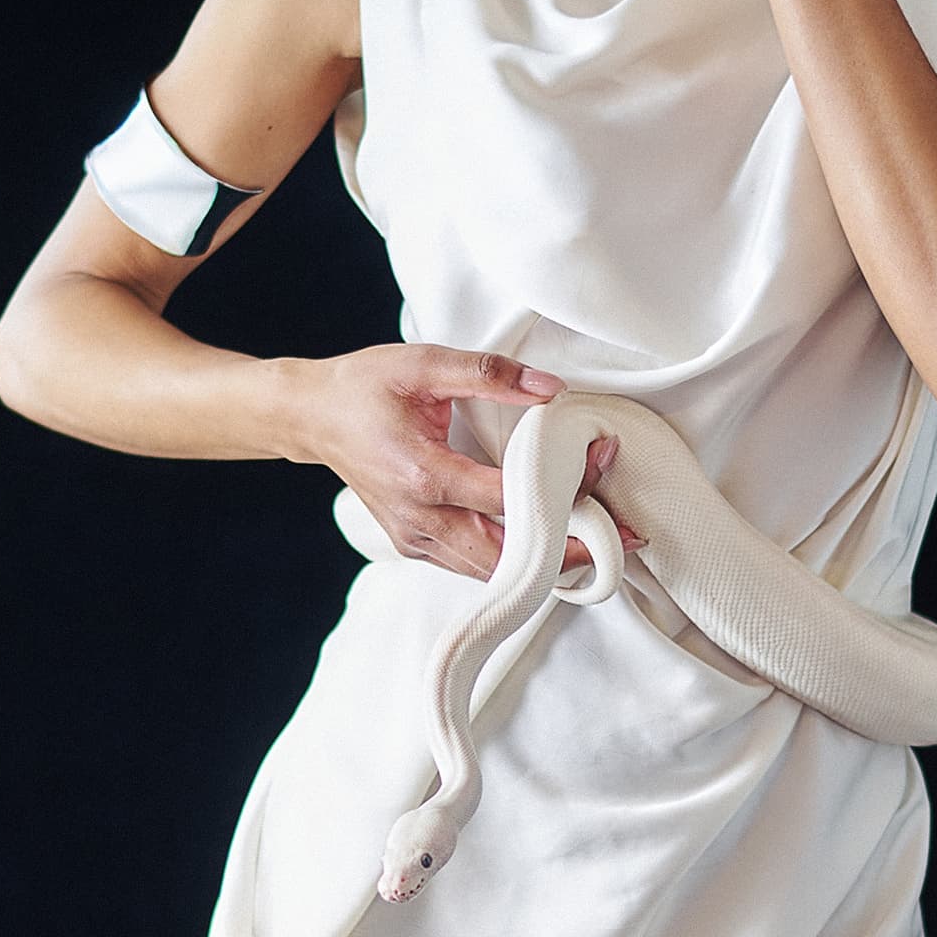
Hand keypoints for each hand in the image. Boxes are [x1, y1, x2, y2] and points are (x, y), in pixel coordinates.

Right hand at [286, 343, 643, 581]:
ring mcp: (415, 540)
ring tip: (600, 542)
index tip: (604, 462)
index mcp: (422, 474)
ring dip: (546, 563)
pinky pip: (474, 566)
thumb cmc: (365, 386)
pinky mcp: (416, 545)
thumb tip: (553, 390)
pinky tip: (552, 541)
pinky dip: (516, 562)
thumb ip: (489, 373)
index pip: (510, 497)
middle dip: (569, 550)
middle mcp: (420, 519)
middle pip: (507, 558)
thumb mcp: (423, 362)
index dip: (563, 486)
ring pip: (492, 573)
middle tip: (625, 537)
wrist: (311, 417)